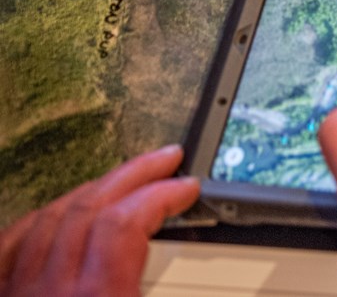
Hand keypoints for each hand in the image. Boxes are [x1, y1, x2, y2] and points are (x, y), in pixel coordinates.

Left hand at [0, 145, 199, 296]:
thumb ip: (174, 289)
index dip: (161, 194)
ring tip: (121, 180)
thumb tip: (207, 280)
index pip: (126, 222)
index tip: (186, 187)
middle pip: (90, 208)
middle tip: (165, 161)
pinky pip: (9, 243)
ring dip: (93, 190)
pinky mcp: (2, 295)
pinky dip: (40, 219)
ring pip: (50, 218)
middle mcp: (54, 289)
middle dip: (134, 175)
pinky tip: (59, 212)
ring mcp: (21, 291)